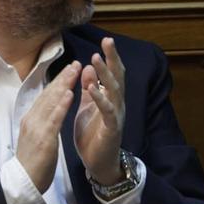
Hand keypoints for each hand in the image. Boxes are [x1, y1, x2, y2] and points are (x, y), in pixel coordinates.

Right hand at [16, 61, 79, 193]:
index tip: (71, 68)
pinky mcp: (43, 139)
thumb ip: (43, 120)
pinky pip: (54, 119)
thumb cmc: (32, 160)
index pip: (46, 95)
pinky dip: (61, 105)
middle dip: (63, 77)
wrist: (23, 183)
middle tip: (76, 63)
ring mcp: (37, 128)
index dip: (59, 80)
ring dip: (64, 84)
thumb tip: (50, 106)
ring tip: (75, 71)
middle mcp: (32, 119)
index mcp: (31, 118)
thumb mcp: (37, 135)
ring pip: (51, 102)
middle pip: (49, 94)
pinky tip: (69, 94)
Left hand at [74, 37, 126, 184]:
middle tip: (107, 41)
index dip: (109, 57)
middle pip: (117, 76)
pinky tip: (92, 88)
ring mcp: (116, 115)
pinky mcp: (111, 128)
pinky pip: (107, 111)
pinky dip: (100, 98)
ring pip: (114, 90)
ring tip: (96, 59)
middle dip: (112, 58)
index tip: (105, 40)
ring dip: (105, 74)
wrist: (99, 163)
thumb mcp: (87, 107)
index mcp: (110, 98)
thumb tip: (86, 66)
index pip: (112, 73)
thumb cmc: (93, 135)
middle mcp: (117, 103)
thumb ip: (88, 88)